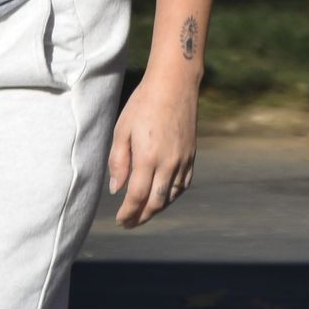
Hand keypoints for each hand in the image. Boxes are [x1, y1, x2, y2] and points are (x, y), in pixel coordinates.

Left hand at [108, 68, 198, 229]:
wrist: (174, 85)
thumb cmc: (143, 104)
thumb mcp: (122, 129)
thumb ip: (118, 161)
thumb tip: (117, 190)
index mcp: (148, 157)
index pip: (137, 196)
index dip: (128, 213)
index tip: (120, 221)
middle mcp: (168, 163)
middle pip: (156, 203)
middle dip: (142, 217)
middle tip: (130, 223)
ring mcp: (183, 160)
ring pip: (171, 196)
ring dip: (156, 209)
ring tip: (143, 213)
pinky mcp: (191, 155)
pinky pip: (182, 185)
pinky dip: (171, 196)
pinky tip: (162, 197)